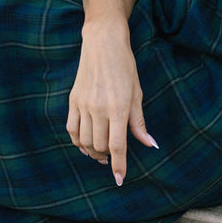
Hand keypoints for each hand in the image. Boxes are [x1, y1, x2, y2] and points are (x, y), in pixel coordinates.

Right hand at [66, 18, 157, 186]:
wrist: (102, 43)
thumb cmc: (124, 66)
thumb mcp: (137, 93)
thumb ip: (139, 122)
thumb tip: (150, 144)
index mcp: (118, 108)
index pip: (117, 146)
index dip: (119, 166)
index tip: (119, 179)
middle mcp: (98, 109)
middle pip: (100, 146)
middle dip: (107, 158)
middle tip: (112, 158)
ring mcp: (83, 105)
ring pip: (85, 141)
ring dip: (93, 151)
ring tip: (101, 152)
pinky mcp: (73, 100)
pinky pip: (72, 129)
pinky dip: (78, 141)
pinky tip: (85, 144)